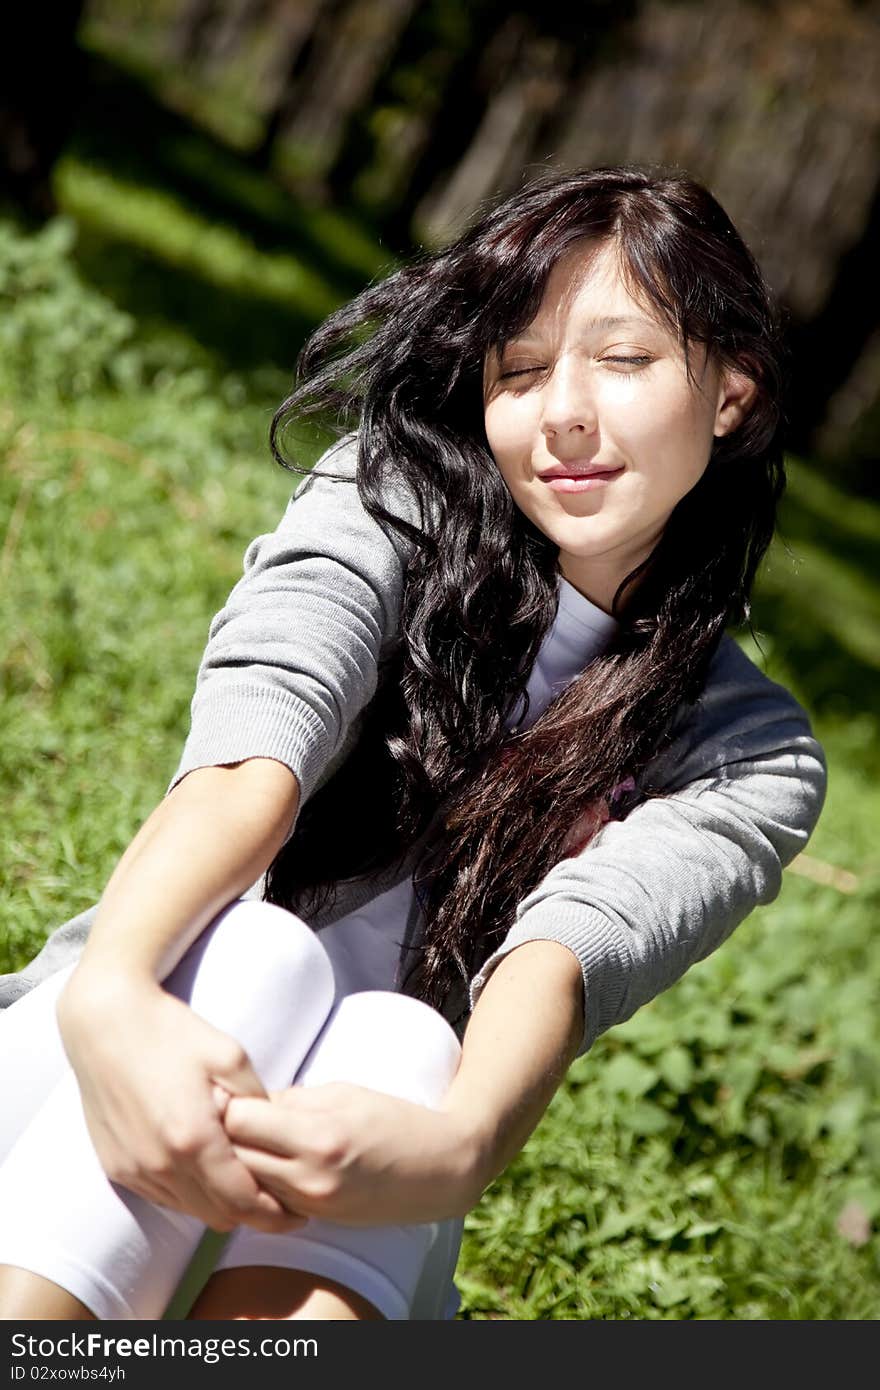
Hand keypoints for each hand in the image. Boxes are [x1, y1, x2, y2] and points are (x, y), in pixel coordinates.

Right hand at [56, 970, 306, 1234]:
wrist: (104, 1022)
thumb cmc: (171, 1032)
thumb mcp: (230, 1056)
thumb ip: (257, 1102)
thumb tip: (274, 1133)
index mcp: (194, 1139)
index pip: (243, 1202)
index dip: (274, 1214)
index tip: (296, 1213)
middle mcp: (161, 1164)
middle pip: (218, 1216)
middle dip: (251, 1213)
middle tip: (275, 1198)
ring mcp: (134, 1168)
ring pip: (189, 1210)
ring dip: (217, 1203)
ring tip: (241, 1181)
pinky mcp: (116, 1165)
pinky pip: (162, 1196)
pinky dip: (187, 1192)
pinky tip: (202, 1166)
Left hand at [223, 1082, 481, 1226]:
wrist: (439, 1169)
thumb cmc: (394, 1119)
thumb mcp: (343, 1093)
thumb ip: (291, 1100)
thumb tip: (243, 1100)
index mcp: (318, 1135)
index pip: (240, 1121)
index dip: (229, 1103)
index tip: (231, 1090)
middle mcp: (309, 1175)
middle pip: (233, 1155)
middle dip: (224, 1132)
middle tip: (228, 1111)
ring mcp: (310, 1202)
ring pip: (244, 1182)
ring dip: (238, 1158)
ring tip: (249, 1135)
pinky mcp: (314, 1217)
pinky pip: (268, 1198)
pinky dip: (260, 1179)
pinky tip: (270, 1159)